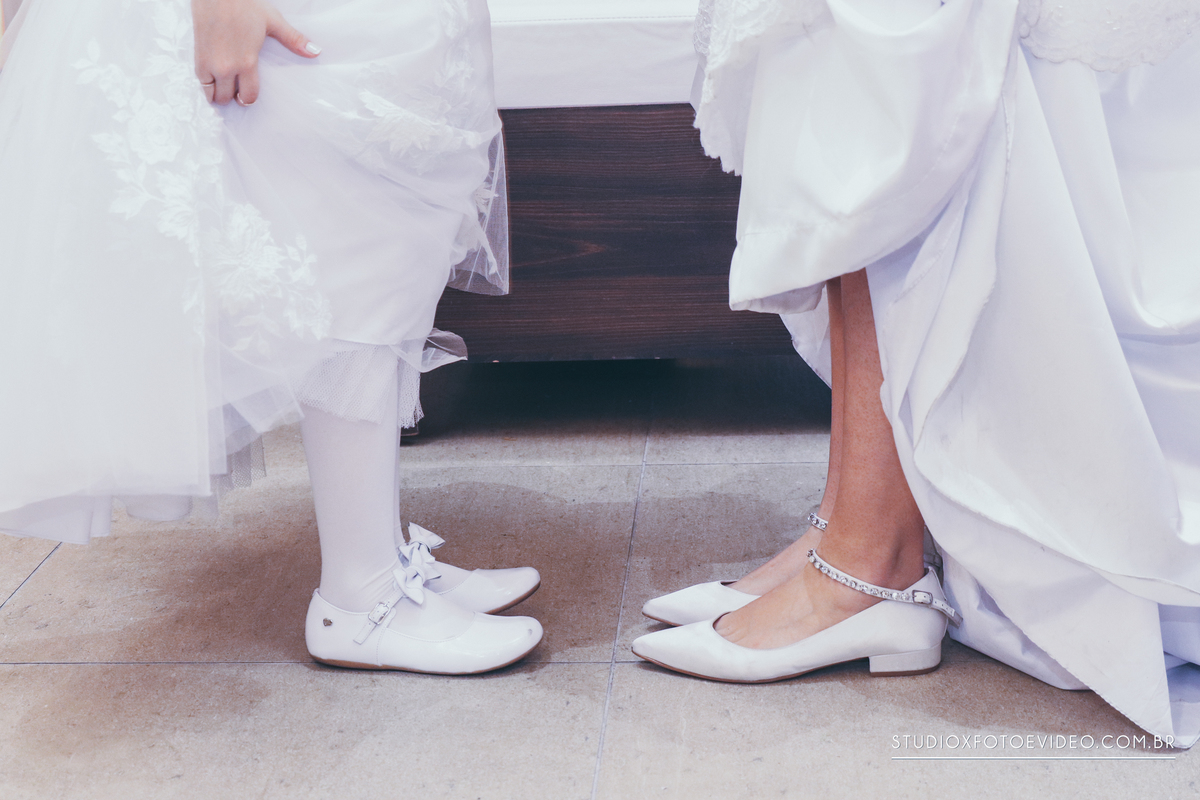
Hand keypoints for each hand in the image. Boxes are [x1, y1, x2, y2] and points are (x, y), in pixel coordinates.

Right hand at [191, 0, 319, 105]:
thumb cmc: (244, 3)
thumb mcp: (272, 21)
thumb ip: (293, 39)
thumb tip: (316, 52)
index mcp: (246, 62)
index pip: (248, 96)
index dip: (249, 99)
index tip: (248, 94)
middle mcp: (226, 67)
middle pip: (227, 98)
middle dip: (233, 97)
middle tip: (237, 90)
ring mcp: (209, 63)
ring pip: (211, 94)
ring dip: (218, 93)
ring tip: (224, 85)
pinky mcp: (197, 56)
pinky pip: (200, 82)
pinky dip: (206, 84)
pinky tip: (212, 78)